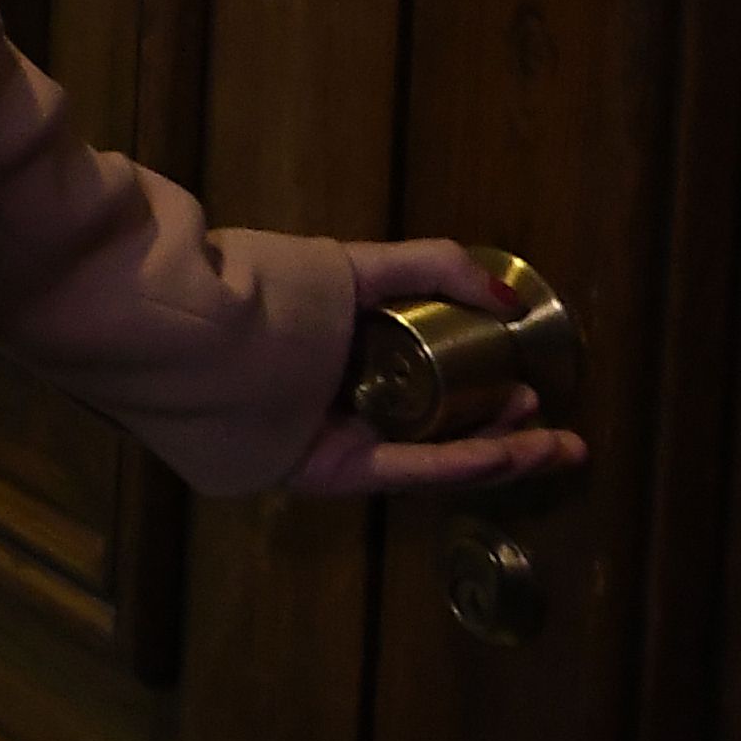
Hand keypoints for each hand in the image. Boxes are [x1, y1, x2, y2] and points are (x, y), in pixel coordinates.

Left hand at [280, 238, 590, 497]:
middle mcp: (332, 406)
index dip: (482, 388)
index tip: (533, 382)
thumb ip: (428, 268)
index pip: (421, 386)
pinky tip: (506, 453)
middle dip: (502, 431)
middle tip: (556, 427)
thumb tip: (505, 296)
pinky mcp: (316, 472)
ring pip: (424, 455)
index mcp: (334, 359)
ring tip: (554, 446)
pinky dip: (455, 463)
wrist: (184, 323)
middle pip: (432, 427)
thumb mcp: (350, 269)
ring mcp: (326, 443)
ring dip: (494, 455)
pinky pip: (397, 469)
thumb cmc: (259, 288)